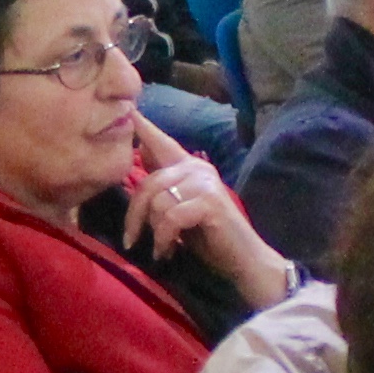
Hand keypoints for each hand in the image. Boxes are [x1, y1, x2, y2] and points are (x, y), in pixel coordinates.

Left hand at [124, 113, 288, 302]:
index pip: (162, 142)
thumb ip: (163, 184)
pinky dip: (164, 238)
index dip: (144, 128)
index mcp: (189, 166)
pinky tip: (167, 251)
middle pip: (148, 183)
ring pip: (157, 201)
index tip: (130, 112)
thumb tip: (140, 151)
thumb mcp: (178, 208)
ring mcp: (205, 183)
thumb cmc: (209, 237)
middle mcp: (197, 168)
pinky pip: (170, 217)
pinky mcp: (210, 201)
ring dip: (154, 231)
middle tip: (131, 240)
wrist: (243, 260)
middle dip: (134, 216)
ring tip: (161, 247)